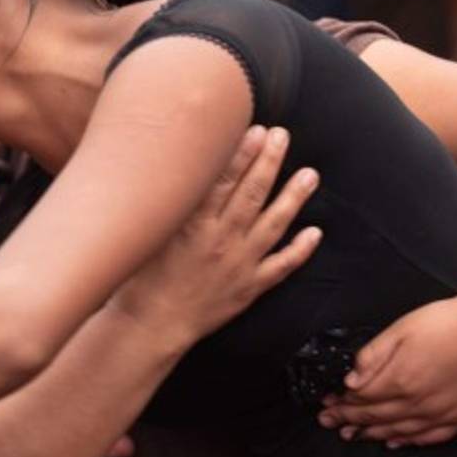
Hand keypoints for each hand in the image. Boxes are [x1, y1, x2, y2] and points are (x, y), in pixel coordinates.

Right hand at [110, 126, 320, 344]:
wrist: (152, 326)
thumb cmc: (141, 280)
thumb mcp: (150, 235)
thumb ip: (171, 208)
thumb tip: (181, 175)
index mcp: (195, 224)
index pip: (224, 180)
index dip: (243, 153)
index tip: (256, 130)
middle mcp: (221, 240)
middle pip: (252, 194)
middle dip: (269, 162)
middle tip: (282, 137)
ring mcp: (240, 264)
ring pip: (273, 224)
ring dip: (294, 197)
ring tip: (310, 174)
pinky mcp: (249, 288)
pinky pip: (281, 267)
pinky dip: (300, 250)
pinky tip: (315, 233)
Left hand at [317, 296, 456, 446]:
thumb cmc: (444, 323)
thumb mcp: (400, 330)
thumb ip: (372, 357)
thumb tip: (350, 381)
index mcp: (400, 380)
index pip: (361, 399)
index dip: (340, 403)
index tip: (325, 403)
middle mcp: (418, 403)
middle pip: (375, 417)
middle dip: (347, 420)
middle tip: (328, 422)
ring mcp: (440, 413)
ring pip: (398, 431)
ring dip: (371, 434)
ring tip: (351, 436)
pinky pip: (429, 437)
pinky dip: (408, 441)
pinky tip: (395, 442)